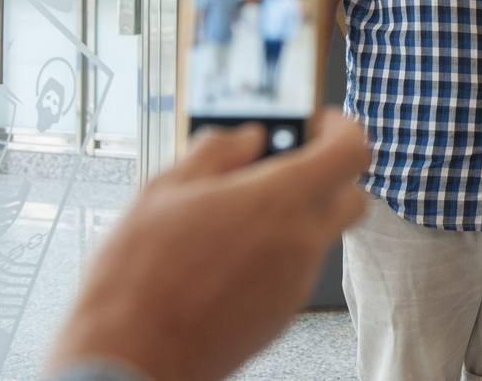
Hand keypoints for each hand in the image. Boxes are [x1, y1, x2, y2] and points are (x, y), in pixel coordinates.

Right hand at [46, 111, 369, 380]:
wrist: (130, 357)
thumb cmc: (138, 277)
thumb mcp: (165, 189)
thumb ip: (218, 151)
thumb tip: (247, 136)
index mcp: (278, 201)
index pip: (352, 152)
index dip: (343, 129)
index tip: (319, 123)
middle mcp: (300, 242)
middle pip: (351, 195)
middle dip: (328, 173)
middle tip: (286, 164)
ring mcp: (295, 283)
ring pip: (321, 233)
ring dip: (297, 214)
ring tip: (237, 213)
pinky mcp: (282, 314)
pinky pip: (297, 268)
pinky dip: (278, 251)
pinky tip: (229, 253)